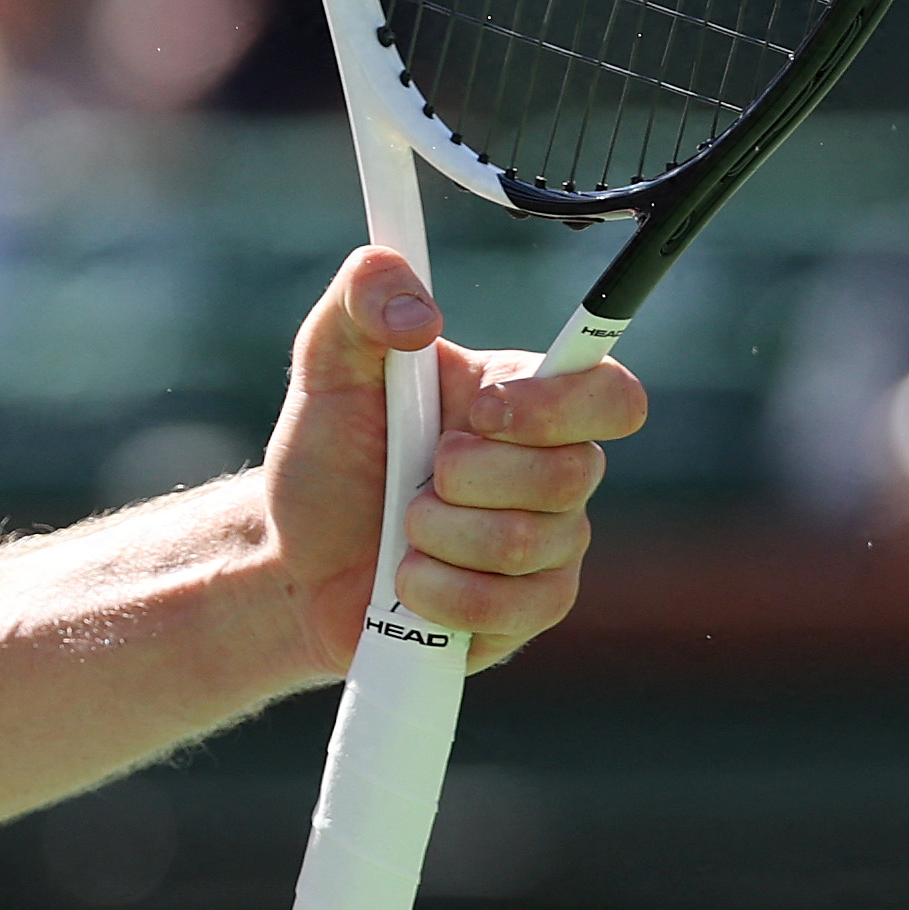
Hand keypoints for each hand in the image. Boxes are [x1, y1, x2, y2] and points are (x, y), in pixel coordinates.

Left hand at [258, 249, 644, 676]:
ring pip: (527, 543)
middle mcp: (556, 471)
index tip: (481, 413)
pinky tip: (409, 582)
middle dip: (466, 478)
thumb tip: (420, 313)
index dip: (559, 406)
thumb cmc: (328, 457)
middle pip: (571, 474)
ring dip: (438, 536)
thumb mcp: (327, 363)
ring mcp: (550, 547)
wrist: (296, 560)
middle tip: (417, 478)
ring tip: (403, 530)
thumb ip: (364, 296)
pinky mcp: (530, 612)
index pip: (612, 394)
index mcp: (526, 400)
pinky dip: (440, 593)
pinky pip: (510, 609)